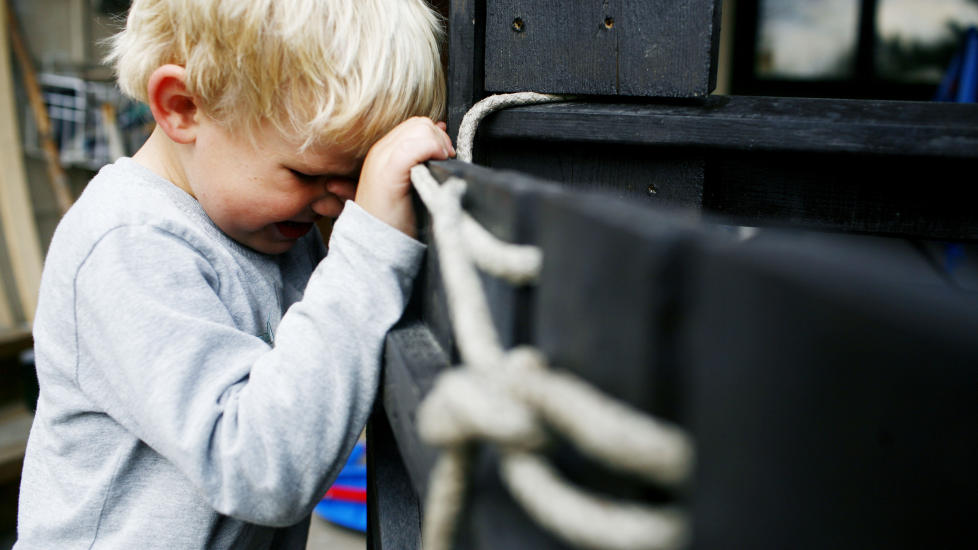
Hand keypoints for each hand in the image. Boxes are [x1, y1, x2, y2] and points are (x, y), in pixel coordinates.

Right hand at [356, 117, 454, 236]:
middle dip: (439, 140)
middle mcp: (381, 151)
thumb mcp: (409, 183)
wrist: (376, 246)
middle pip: (420, 123)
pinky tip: (435, 166)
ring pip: (420, 128)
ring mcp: (382, 159)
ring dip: (438, 145)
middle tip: (444, 162)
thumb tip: (441, 128)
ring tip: (439, 166)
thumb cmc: (396, 220)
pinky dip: (432, 150)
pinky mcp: (388, 171)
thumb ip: (420, 155)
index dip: (435, 137)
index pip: (415, 125)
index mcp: (384, 153)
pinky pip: (415, 145)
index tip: (443, 159)